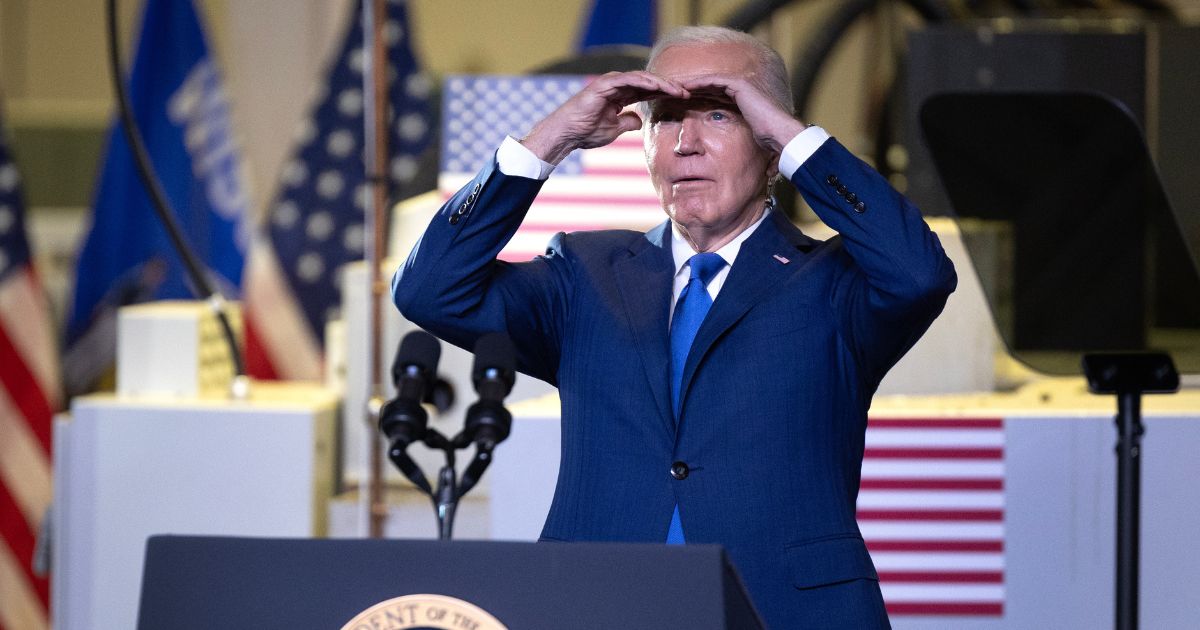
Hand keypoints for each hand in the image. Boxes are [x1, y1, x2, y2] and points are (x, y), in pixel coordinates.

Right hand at [521, 71, 688, 163]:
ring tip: (678, 89)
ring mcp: (611, 83)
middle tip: (688, 92)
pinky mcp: (605, 84)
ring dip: (661, 84)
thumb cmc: (586, 132)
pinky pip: (629, 80)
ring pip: (642, 79)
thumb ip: (628, 122)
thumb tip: (640, 121)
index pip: (648, 92)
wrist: (567, 134)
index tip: (684, 100)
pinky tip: (658, 86)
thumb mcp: (614, 129)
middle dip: (669, 87)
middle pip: (649, 83)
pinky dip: (644, 82)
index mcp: (621, 96)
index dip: (666, 95)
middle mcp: (617, 86)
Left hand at [677, 74, 806, 152]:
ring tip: (670, 87)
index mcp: (740, 103)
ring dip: (689, 84)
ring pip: (707, 82)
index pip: (713, 98)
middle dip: (688, 90)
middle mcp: (740, 92)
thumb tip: (760, 173)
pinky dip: (697, 83)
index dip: (695, 101)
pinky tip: (681, 87)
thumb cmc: (770, 145)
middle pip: (707, 88)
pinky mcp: (738, 84)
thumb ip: (747, 153)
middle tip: (668, 93)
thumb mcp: (754, 149)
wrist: (781, 137)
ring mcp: (739, 86)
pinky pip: (711, 81)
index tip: (678, 106)